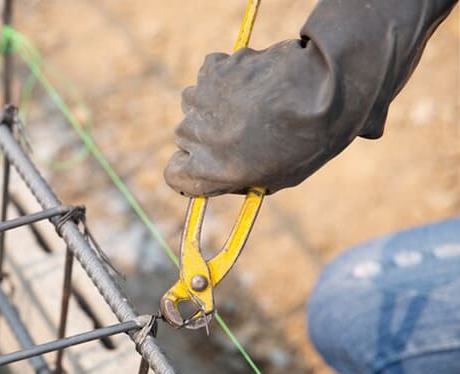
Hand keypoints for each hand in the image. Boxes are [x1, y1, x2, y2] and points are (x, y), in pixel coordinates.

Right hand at [164, 42, 339, 196]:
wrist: (323, 92)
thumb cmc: (306, 143)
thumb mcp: (274, 179)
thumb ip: (239, 179)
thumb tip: (228, 176)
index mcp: (206, 170)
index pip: (174, 174)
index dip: (189, 169)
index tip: (204, 165)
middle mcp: (193, 136)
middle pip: (185, 137)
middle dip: (207, 135)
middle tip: (241, 130)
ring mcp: (200, 99)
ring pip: (195, 104)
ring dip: (214, 105)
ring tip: (251, 103)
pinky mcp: (212, 69)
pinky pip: (210, 74)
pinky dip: (226, 77)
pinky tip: (253, 80)